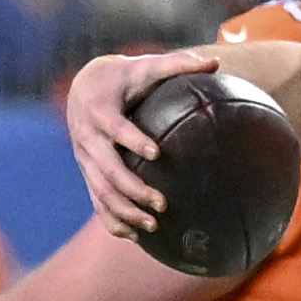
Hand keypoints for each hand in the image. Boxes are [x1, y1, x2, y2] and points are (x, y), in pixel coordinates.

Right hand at [66, 49, 217, 236]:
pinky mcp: (88, 171)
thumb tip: (215, 63)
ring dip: (124, 210)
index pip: (114, 128)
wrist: (85, 85)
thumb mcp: (147, 66)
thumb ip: (178, 64)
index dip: (133, 140)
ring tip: (153, 226)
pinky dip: (112, 220)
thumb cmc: (125, 76)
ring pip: (100, 190)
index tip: (156, 153)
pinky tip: (133, 236)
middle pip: (107, 169)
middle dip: (133, 188)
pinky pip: (95, 200)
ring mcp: (85, 158)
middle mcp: (87, 137)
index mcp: (100, 110)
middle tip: (162, 203)